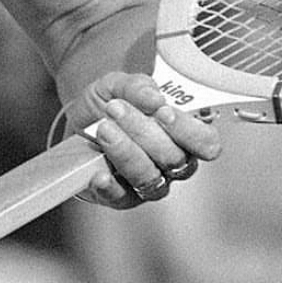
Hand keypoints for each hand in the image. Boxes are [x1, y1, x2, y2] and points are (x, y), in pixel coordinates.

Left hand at [73, 72, 221, 208]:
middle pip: (175, 158)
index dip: (188, 130)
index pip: (206, 142)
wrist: (74, 123)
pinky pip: (121, 197)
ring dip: (125, 151)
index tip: (162, 112)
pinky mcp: (123, 197)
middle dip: (143, 131)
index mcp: (183, 134)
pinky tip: (99, 173)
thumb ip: (137, 86)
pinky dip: (110, 186)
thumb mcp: (118, 85)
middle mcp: (173, 163)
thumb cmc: (108, 104)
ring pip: (150, 178)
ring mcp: (150, 183)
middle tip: (115, 108)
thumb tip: (155, 98)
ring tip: (103, 129)